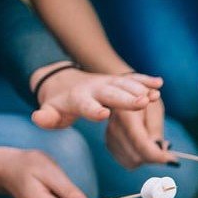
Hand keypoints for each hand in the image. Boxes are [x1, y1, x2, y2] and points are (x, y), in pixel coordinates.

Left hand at [31, 65, 162, 128]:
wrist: (64, 81)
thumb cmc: (58, 104)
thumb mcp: (49, 112)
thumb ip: (46, 117)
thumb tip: (38, 117)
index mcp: (78, 99)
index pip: (86, 105)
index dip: (94, 110)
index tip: (104, 114)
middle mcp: (96, 89)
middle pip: (113, 94)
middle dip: (128, 98)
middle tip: (142, 102)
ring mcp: (108, 83)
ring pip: (125, 85)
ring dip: (141, 89)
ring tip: (155, 96)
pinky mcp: (118, 81)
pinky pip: (132, 79)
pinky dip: (145, 80)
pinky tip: (159, 84)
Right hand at [105, 99, 175, 168]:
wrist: (127, 93)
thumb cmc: (145, 98)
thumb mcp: (155, 108)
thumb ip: (155, 130)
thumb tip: (160, 150)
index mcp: (124, 114)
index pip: (140, 144)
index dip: (158, 156)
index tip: (173, 159)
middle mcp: (113, 127)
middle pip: (136, 156)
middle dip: (154, 156)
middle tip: (166, 145)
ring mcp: (109, 137)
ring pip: (132, 162)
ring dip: (147, 157)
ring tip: (155, 141)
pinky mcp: (110, 144)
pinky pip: (128, 162)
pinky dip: (140, 158)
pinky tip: (146, 146)